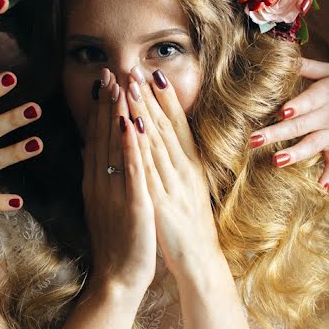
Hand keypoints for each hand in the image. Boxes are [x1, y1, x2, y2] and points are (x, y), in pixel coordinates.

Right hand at [82, 69, 155, 292]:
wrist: (118, 278)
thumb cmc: (116, 243)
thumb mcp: (102, 205)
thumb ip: (98, 177)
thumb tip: (92, 149)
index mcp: (95, 183)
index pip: (96, 139)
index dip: (100, 110)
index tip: (103, 83)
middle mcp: (100, 183)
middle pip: (102, 136)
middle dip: (107, 103)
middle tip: (109, 72)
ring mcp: (115, 193)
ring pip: (114, 147)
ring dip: (117, 115)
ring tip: (120, 86)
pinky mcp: (133, 204)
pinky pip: (131, 170)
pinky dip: (131, 146)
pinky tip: (132, 124)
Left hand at [122, 68, 222, 276]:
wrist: (198, 259)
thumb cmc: (188, 225)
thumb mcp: (184, 188)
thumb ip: (173, 165)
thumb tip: (161, 143)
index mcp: (189, 166)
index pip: (177, 125)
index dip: (166, 99)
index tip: (154, 73)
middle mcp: (184, 169)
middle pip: (165, 127)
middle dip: (149, 96)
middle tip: (136, 68)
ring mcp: (173, 184)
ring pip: (155, 141)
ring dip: (143, 110)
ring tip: (131, 85)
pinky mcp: (160, 200)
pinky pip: (147, 168)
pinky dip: (139, 145)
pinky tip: (131, 126)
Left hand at [249, 58, 328, 188]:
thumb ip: (308, 67)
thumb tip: (284, 55)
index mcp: (327, 94)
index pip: (309, 101)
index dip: (296, 107)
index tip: (280, 112)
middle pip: (301, 125)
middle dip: (277, 133)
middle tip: (253, 140)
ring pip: (312, 145)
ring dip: (295, 154)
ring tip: (276, 161)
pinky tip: (320, 187)